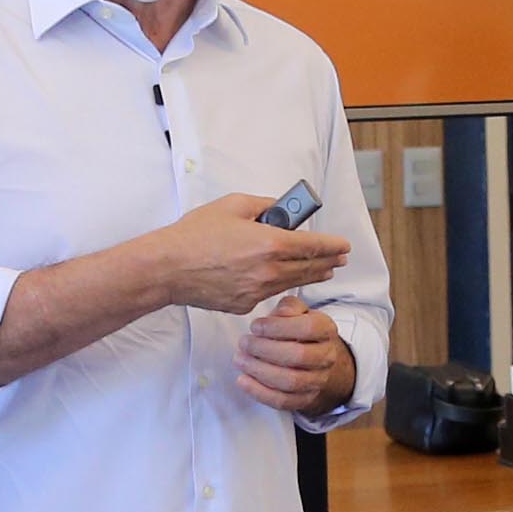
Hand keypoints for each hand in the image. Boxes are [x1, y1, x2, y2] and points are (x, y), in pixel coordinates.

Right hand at [144, 192, 348, 316]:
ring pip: (292, 283)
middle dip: (328, 262)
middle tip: (339, 258)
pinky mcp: (245, 305)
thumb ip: (264, 206)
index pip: (314, 247)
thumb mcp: (233, 206)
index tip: (344, 246)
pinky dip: (276, 283)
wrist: (168, 268)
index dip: (333, 246)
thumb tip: (280, 210)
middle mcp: (269, 271)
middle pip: (310, 268)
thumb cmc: (196, 234)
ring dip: (309, 275)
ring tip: (320, 270)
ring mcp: (258, 292)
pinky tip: (276, 277)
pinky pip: (268, 293)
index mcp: (270, 244)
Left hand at [235, 294, 353, 415]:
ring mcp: (318, 381)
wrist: (317, 360)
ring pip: (290, 381)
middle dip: (265, 350)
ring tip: (240, 360)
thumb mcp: (297, 312)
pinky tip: (242, 380)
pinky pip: (283, 401)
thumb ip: (288, 307)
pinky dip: (260, 392)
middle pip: (298, 356)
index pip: (308, 328)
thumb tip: (279, 313)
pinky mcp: (305, 399)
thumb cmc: (299, 331)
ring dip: (260, 371)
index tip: (255, 326)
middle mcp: (327, 357)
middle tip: (243, 343)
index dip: (278, 327)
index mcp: (326, 330)